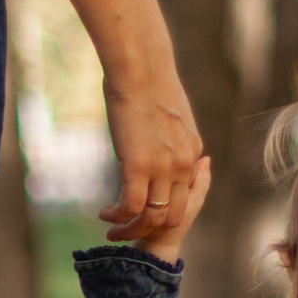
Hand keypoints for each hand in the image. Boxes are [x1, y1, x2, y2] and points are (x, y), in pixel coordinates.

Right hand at [97, 69, 206, 248]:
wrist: (141, 68)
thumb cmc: (147, 81)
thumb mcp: (169, 113)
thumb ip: (169, 134)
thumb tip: (156, 138)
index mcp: (192, 150)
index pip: (183, 196)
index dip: (161, 209)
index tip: (142, 212)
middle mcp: (184, 164)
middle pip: (172, 216)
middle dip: (148, 230)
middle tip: (126, 229)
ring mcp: (164, 167)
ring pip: (152, 218)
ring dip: (130, 229)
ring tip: (111, 228)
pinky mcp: (139, 166)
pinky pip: (131, 207)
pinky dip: (117, 217)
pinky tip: (105, 213)